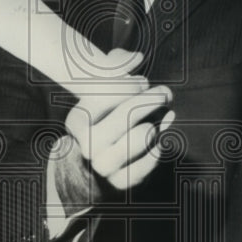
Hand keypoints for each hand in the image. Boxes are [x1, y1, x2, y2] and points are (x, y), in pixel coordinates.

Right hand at [64, 63, 174, 190]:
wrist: (96, 161)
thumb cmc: (105, 116)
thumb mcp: (103, 89)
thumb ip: (116, 66)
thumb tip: (135, 58)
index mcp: (77, 120)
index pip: (109, 93)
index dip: (131, 84)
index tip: (142, 81)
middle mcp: (86, 145)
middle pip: (127, 114)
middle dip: (150, 99)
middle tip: (163, 93)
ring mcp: (103, 166)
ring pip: (139, 138)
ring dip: (153, 125)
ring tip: (154, 123)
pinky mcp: (120, 183)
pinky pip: (145, 166)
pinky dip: (156, 153)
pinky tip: (159, 143)